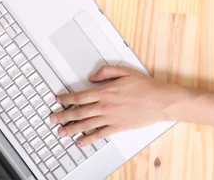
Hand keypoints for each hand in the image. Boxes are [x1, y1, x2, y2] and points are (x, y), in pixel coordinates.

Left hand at [49, 66, 183, 145]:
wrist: (160, 101)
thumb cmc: (146, 86)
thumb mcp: (125, 71)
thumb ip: (106, 71)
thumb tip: (92, 77)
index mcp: (106, 91)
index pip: (80, 96)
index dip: (67, 99)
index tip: (58, 100)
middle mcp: (105, 106)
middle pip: (79, 112)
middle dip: (63, 115)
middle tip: (53, 119)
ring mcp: (110, 118)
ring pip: (85, 124)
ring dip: (71, 129)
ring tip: (61, 132)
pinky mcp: (118, 127)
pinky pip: (99, 134)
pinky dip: (88, 139)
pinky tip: (81, 142)